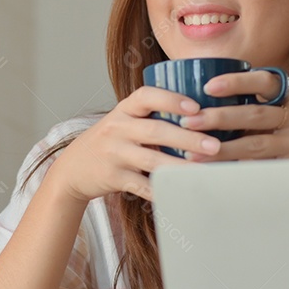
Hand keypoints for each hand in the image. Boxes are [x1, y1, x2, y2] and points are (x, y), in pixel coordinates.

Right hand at [48, 87, 223, 202]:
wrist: (73, 168)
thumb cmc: (110, 142)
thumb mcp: (124, 121)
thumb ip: (152, 117)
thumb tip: (203, 115)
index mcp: (123, 110)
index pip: (147, 96)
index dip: (171, 100)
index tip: (196, 107)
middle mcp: (117, 128)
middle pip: (156, 131)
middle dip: (188, 138)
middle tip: (215, 145)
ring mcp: (114, 154)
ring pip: (152, 161)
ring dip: (182, 167)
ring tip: (205, 170)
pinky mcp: (113, 178)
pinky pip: (142, 186)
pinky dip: (163, 190)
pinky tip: (183, 192)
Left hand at [177, 70, 288, 160]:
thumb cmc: (285, 138)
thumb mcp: (276, 116)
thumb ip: (248, 106)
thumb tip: (195, 104)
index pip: (264, 81)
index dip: (236, 82)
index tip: (208, 86)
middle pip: (255, 114)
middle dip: (219, 117)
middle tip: (189, 122)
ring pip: (255, 144)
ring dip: (221, 149)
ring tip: (193, 153)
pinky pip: (260, 168)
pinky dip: (234, 169)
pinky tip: (214, 172)